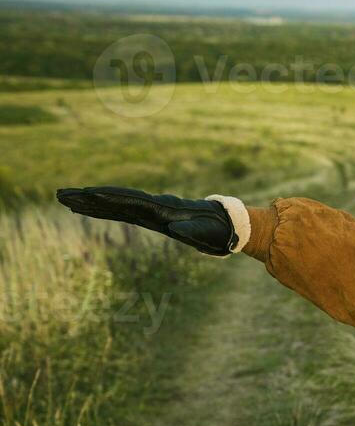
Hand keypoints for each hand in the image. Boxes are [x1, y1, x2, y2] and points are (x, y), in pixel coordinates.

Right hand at [55, 186, 236, 256]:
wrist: (223, 224)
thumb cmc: (215, 229)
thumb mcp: (206, 233)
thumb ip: (193, 232)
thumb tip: (178, 230)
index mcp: (161, 209)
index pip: (130, 200)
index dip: (109, 196)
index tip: (88, 192)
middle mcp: (150, 207)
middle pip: (113, 199)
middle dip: (87, 197)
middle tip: (61, 194)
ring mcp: (147, 211)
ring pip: (112, 205)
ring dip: (88, 202)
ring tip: (64, 199)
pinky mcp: (147, 218)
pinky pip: (118, 213)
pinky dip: (100, 210)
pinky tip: (84, 210)